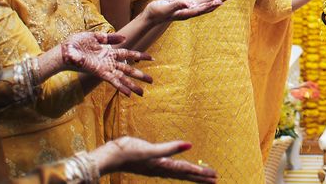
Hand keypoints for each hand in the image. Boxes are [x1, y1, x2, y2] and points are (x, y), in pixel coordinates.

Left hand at [60, 32, 152, 96]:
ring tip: (142, 93)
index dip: (140, 55)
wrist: (63, 52)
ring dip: (132, 85)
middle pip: (128, 69)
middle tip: (152, 81)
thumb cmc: (75, 44)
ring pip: (122, 77)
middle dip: (140, 75)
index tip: (152, 58)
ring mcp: (105, 68)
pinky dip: (120, 87)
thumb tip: (124, 39)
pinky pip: (112, 81)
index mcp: (109, 52)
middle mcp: (109, 62)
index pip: (128, 54)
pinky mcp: (99, 73)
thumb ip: (109, 37)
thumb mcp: (94, 36)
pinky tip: (128, 94)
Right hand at [90, 137, 217, 182]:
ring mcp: (156, 168)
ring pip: (179, 172)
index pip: (185, 170)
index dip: (199, 173)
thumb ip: (170, 148)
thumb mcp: (149, 150)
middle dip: (200, 177)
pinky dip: (180, 169)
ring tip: (204, 176)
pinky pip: (171, 169)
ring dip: (192, 174)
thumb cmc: (127, 152)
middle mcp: (161, 169)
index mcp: (162, 166)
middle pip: (185, 174)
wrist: (109, 157)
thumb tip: (189, 145)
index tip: (213, 176)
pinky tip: (181, 167)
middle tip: (215, 179)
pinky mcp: (151, 164)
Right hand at [145, 0, 233, 24]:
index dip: (212, 5)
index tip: (221, 1)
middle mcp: (191, 9)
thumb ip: (179, 5)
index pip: (202, 9)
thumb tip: (191, 3)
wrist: (151, 14)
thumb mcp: (167, 8)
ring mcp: (189, 4)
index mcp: (188, 13)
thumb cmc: (157, 12)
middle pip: (209, 4)